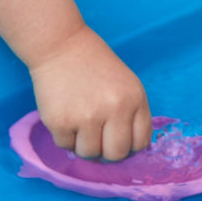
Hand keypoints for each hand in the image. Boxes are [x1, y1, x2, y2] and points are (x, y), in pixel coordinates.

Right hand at [29, 25, 152, 160]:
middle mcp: (115, 109)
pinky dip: (65, 138)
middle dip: (108, 154)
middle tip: (99, 142)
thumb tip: (130, 149)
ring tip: (81, 127)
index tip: (119, 142)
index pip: (140, 143)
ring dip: (84, 146)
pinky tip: (66, 118)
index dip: (129, 148)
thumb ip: (133, 114)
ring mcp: (87, 116)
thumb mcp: (128, 85)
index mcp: (135, 100)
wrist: (62, 46)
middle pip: (116, 154)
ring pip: (89, 154)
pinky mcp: (60, 121)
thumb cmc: (97, 67)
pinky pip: (65, 146)